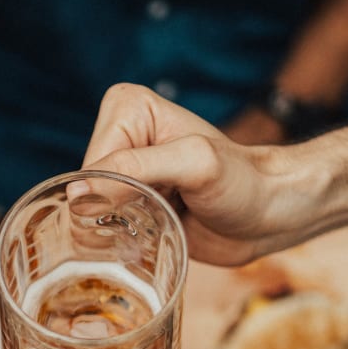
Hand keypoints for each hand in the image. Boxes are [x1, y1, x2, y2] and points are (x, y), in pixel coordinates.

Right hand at [82, 83, 324, 265]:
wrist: (270, 215)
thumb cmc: (243, 182)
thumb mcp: (194, 165)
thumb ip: (134, 170)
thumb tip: (77, 190)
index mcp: (129, 107)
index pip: (92, 163)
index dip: (114, 192)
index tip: (158, 199)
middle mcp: (121, 135)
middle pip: (85, 189)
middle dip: (112, 212)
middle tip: (159, 215)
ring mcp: (124, 172)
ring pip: (88, 211)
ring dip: (115, 230)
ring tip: (157, 226)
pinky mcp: (130, 201)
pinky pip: (101, 227)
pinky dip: (118, 241)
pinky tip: (149, 239)